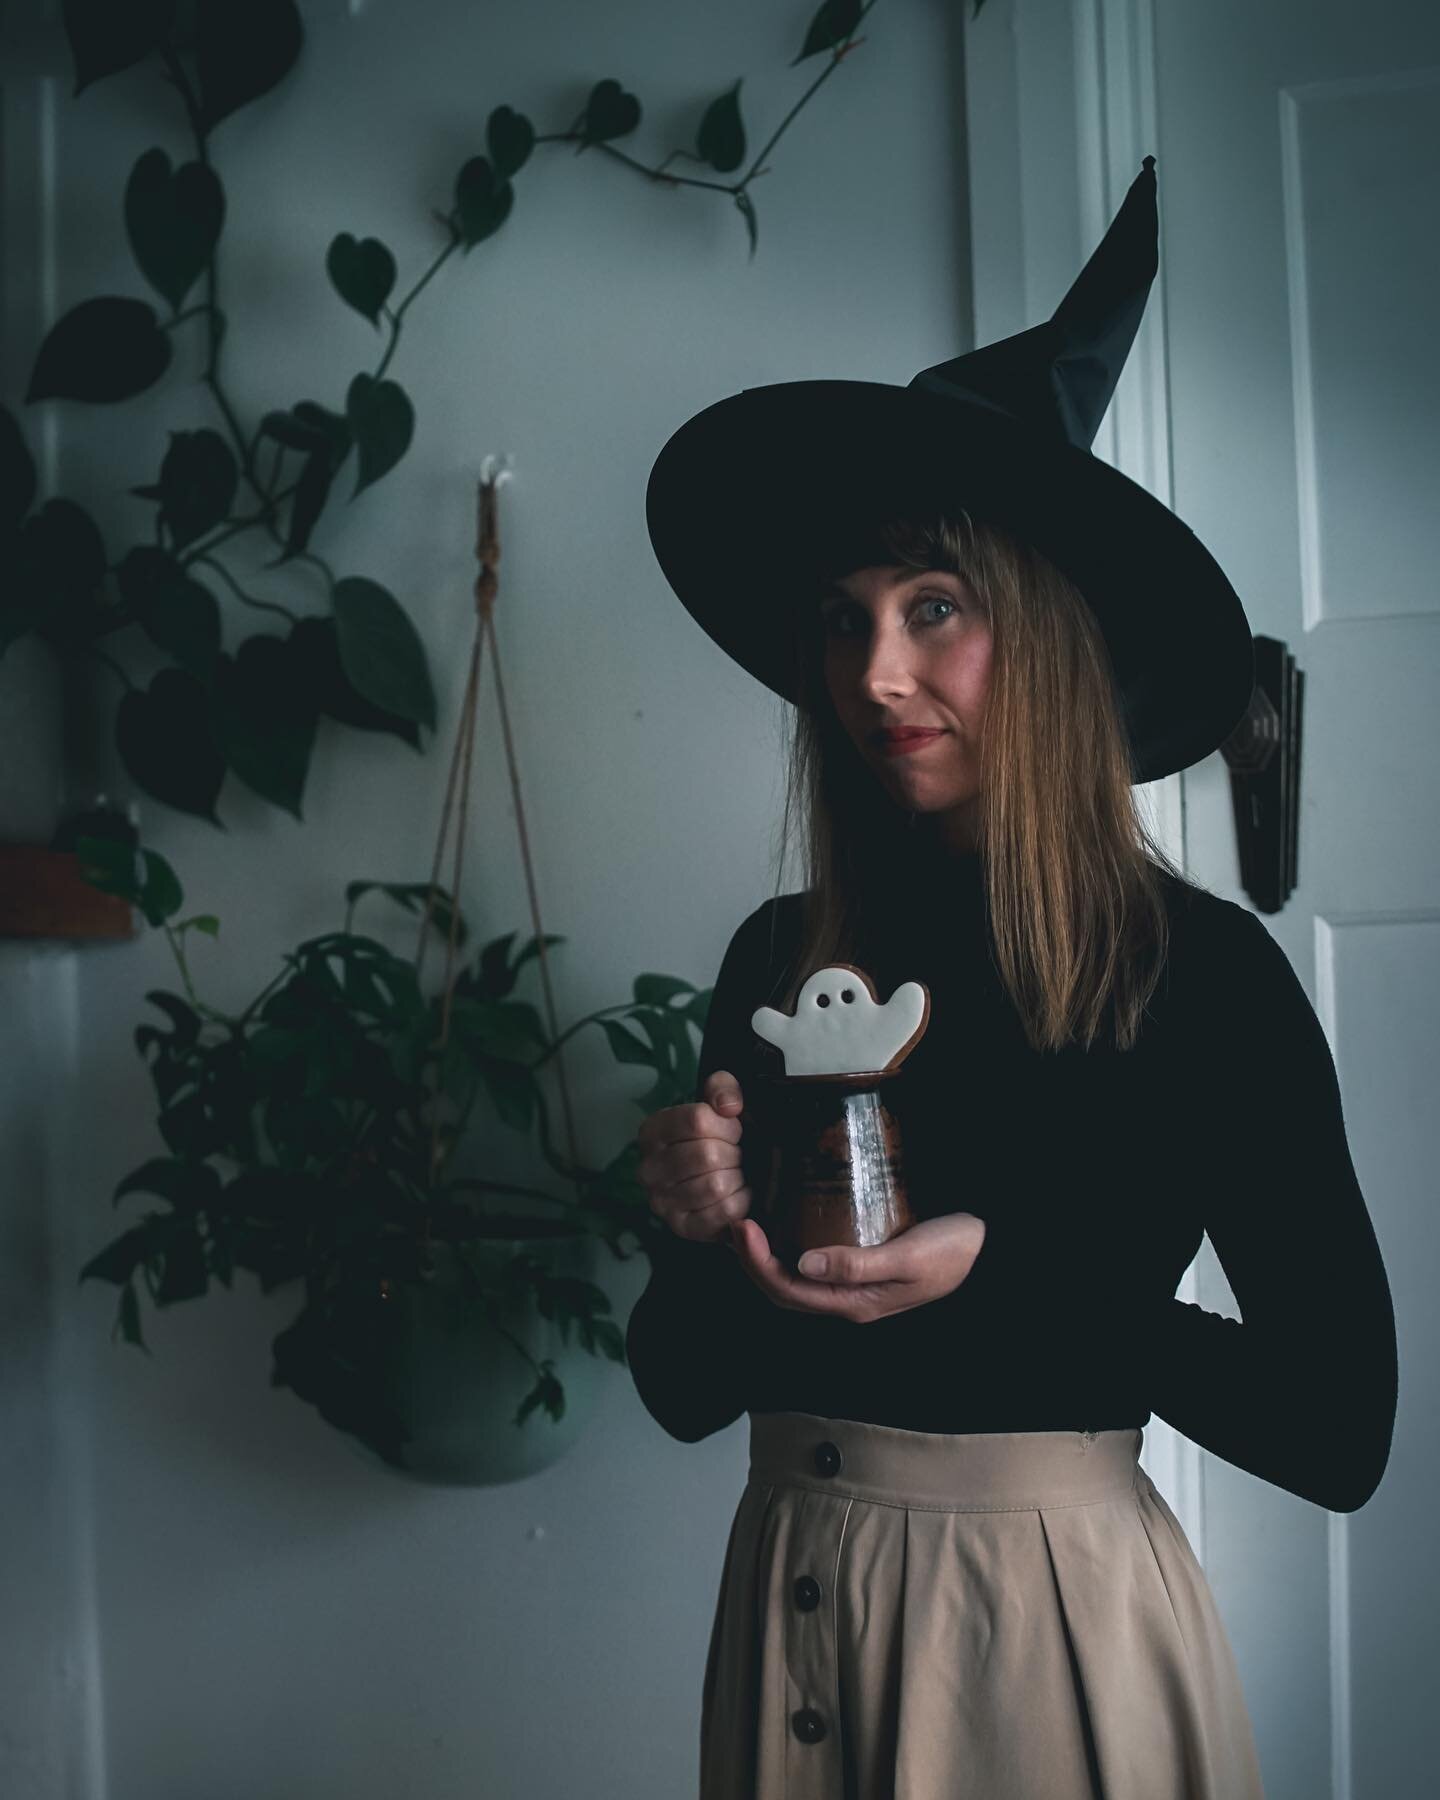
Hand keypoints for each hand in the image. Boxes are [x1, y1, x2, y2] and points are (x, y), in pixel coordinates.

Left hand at [729, 1211, 986, 1323]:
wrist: (990, 1249)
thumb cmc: (954, 1250)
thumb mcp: (909, 1258)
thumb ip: (858, 1263)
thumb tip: (804, 1263)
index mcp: (855, 1304)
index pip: (789, 1291)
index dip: (758, 1264)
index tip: (742, 1228)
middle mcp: (848, 1301)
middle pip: (784, 1290)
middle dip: (752, 1261)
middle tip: (735, 1220)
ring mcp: (854, 1286)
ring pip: (794, 1280)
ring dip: (765, 1257)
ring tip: (748, 1223)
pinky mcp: (861, 1266)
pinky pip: (811, 1265)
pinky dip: (787, 1248)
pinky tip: (783, 1223)